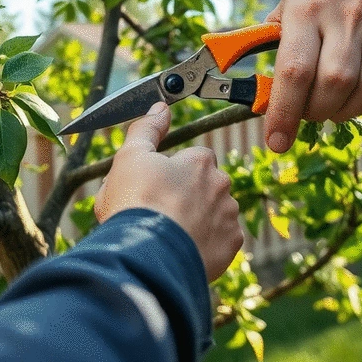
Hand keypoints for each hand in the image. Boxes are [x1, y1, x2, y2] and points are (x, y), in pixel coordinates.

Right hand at [95, 101, 243, 280]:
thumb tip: (159, 107)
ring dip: (198, 220)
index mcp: (200, 161)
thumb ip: (146, 129)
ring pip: (214, 213)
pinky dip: (206, 244)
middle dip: (188, 197)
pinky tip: (183, 248)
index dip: (172, 173)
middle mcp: (221, 184)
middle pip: (205, 187)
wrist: (147, 253)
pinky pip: (220, 241)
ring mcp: (229, 216)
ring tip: (170, 234)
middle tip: (160, 213)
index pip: (192, 159)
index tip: (156, 187)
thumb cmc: (136, 202)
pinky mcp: (231, 246)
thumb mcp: (130, 157)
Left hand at [264, 0, 361, 152]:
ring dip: (347, 110)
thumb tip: (255, 80)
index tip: (276, 142)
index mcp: (307, 7)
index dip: (284, 113)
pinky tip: (361, 94)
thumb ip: (277, 36)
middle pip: (333, 85)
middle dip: (317, 112)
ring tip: (332, 107)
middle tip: (307, 115)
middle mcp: (345, 17)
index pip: (294, 70)